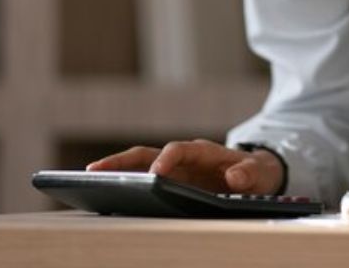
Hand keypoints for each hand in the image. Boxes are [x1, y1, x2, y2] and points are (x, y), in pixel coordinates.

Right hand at [86, 139, 284, 195]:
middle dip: (121, 162)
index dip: (166, 160)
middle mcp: (183, 157)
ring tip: (88, 181)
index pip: (179, 150)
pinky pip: (141, 182)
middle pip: (147, 154)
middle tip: (94, 171)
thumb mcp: (260, 174)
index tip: (154, 176)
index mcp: (204, 152)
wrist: (257, 174)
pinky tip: (104, 199)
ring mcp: (173, 170)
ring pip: (138, 167)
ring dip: (114, 172)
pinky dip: (123, 185)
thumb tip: (235, 177)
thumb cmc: (256, 173)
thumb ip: (249, 174)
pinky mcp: (168, 182)